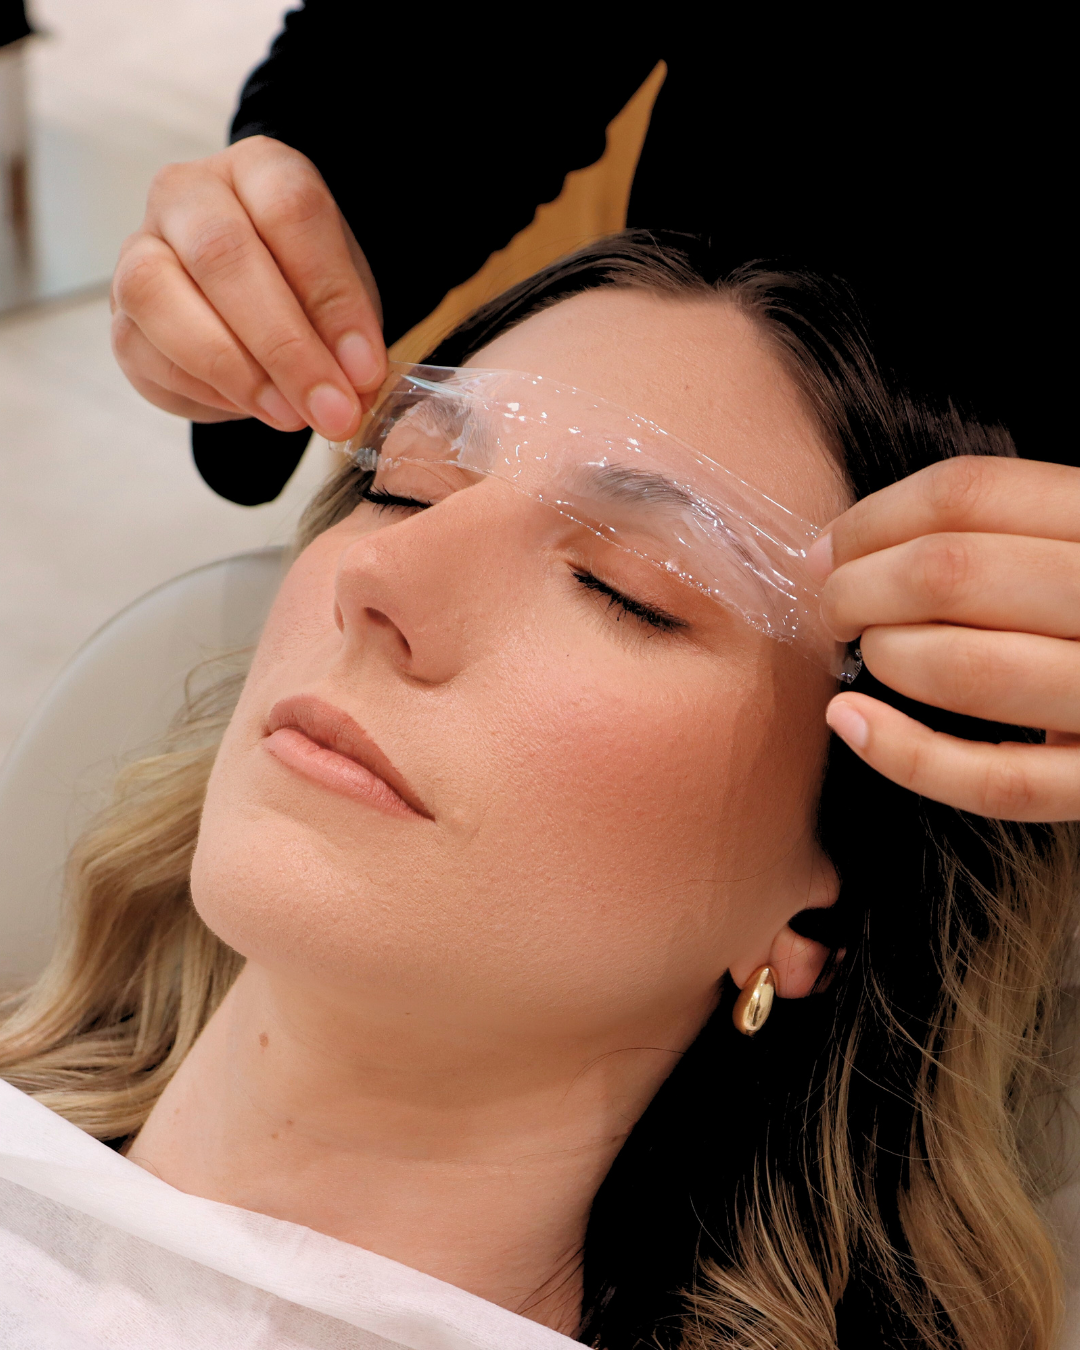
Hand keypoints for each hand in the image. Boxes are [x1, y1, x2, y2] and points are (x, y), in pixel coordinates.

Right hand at [111, 136, 385, 441]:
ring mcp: (140, 250)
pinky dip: (205, 391)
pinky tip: (252, 409)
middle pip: (222, 252)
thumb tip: (354, 386)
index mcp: (258, 170)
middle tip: (329, 409)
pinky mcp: (120, 317)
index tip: (364, 369)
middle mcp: (187, 194)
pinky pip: (145, 351)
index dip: (331, 295)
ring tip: (289, 416)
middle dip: (284, 345)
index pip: (290, 211)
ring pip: (159, 294)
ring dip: (234, 369)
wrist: (254, 313)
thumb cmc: (304, 290)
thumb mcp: (344, 299)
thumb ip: (349, 334)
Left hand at [806, 456, 1079, 820]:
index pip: (969, 493)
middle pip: (952, 574)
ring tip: (861, 652)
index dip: (872, 518)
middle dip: (858, 588)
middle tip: (833, 605)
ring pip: (967, 670)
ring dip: (884, 656)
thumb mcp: (1077, 543)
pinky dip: (903, 755)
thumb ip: (1001, 533)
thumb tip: (839, 549)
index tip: (829, 548)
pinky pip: (993, 781)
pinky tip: (852, 724)